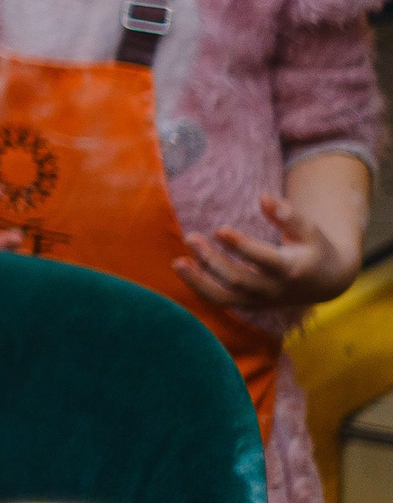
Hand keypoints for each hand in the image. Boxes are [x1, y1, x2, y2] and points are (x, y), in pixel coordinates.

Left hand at [177, 193, 361, 310]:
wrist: (325, 283)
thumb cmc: (313, 248)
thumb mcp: (309, 230)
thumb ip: (288, 215)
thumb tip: (264, 197)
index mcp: (291, 269)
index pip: (263, 260)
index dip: (241, 246)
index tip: (219, 229)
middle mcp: (274, 289)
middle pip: (239, 281)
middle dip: (213, 261)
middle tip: (191, 238)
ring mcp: (261, 300)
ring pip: (225, 298)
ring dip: (199, 281)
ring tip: (177, 262)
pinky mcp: (250, 305)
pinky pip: (221, 301)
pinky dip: (200, 288)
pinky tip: (183, 267)